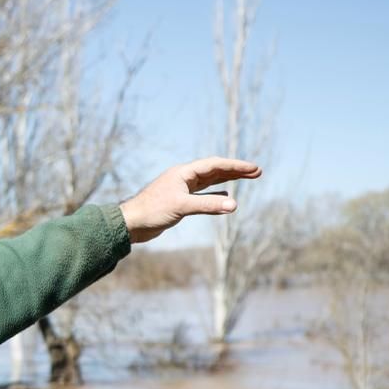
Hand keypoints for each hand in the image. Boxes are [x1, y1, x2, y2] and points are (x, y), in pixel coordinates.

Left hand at [118, 157, 260, 243]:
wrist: (131, 224)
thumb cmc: (152, 211)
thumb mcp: (182, 207)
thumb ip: (208, 205)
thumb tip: (234, 205)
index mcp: (183, 173)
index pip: (214, 165)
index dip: (235, 165)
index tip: (254, 168)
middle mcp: (183, 178)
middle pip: (215, 170)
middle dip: (236, 170)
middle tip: (257, 172)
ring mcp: (182, 189)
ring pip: (210, 181)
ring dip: (229, 179)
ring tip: (248, 178)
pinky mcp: (179, 201)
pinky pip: (203, 194)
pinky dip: (216, 194)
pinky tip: (226, 196)